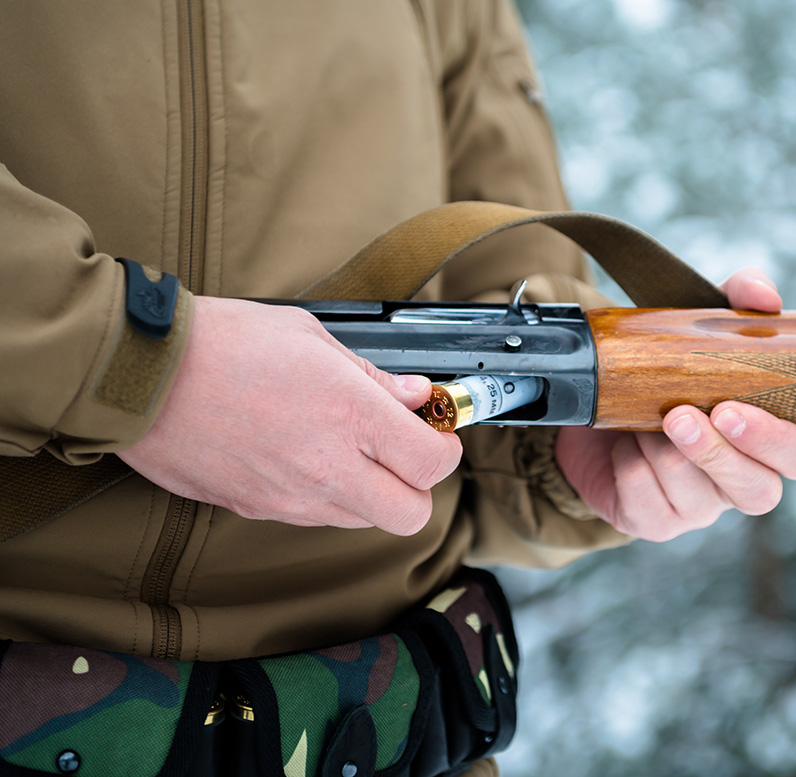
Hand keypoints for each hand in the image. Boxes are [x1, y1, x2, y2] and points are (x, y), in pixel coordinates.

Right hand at [117, 297, 461, 533]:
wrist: (140, 376)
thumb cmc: (221, 343)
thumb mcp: (310, 338)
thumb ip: (373, 376)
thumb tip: (416, 396)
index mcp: (349, 414)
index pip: (433, 463)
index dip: (444, 447)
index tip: (433, 427)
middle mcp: (327, 466)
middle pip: (410, 514)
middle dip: (416, 485)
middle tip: (399, 448)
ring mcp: (291, 497)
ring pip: (363, 520)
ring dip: (370, 492)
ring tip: (343, 446)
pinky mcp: (258, 511)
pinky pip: (314, 518)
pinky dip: (325, 496)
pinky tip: (303, 456)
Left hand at [554, 268, 795, 541]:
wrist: (601, 404)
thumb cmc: (670, 370)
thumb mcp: (702, 326)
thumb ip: (739, 300)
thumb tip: (764, 296)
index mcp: (767, 441)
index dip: (774, 441)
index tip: (732, 409)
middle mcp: (742, 479)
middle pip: (757, 492)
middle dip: (717, 454)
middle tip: (679, 416)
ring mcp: (700, 508)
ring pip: (696, 498)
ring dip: (662, 453)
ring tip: (640, 421)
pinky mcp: (656, 522)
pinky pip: (649, 507)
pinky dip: (631, 471)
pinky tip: (624, 446)